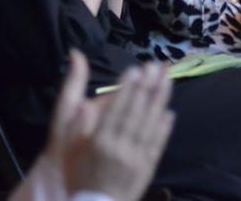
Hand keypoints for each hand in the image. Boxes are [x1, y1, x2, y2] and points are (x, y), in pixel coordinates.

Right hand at [47, 52, 173, 200]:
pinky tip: (170, 112)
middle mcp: (120, 149)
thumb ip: (79, 126)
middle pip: (136, 112)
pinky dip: (164, 127)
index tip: (135, 69)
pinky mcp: (148, 168)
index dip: (127, 89)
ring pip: (151, 124)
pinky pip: (158, 144)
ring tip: (167, 79)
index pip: (117, 110)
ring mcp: (137, 159)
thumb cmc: (79, 175)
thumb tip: (85, 105)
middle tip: (156, 65)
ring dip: (160, 100)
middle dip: (147, 86)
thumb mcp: (70, 150)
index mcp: (100, 142)